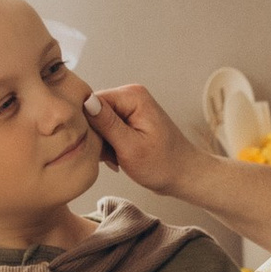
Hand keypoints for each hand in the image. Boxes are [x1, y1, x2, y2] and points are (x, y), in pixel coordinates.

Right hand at [82, 81, 204, 199]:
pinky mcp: (129, 120)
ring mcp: (129, 108)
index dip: (88, 125)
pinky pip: (106, 130)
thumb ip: (107, 124)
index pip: (91, 101)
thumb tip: (85, 101)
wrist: (184, 175)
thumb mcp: (130, 147)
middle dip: (97, 137)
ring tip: (118, 159)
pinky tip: (118, 158)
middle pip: (93, 112)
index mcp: (132, 96)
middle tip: (112, 157)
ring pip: (97, 124)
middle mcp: (130, 96)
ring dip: (102, 145)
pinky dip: (108, 147)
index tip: (98, 146)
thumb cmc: (163, 165)